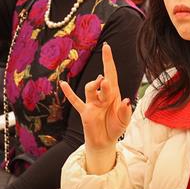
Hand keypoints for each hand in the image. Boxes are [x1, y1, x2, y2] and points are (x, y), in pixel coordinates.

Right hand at [59, 43, 132, 174]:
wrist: (105, 142)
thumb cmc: (115, 128)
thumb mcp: (124, 121)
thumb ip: (125, 112)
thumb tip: (126, 100)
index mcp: (114, 95)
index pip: (111, 74)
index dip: (108, 61)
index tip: (106, 47)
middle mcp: (102, 96)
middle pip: (102, 82)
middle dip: (104, 81)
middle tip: (105, 82)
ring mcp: (92, 103)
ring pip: (90, 89)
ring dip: (93, 86)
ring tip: (98, 85)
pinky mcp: (85, 112)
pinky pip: (75, 101)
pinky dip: (69, 93)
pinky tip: (63, 84)